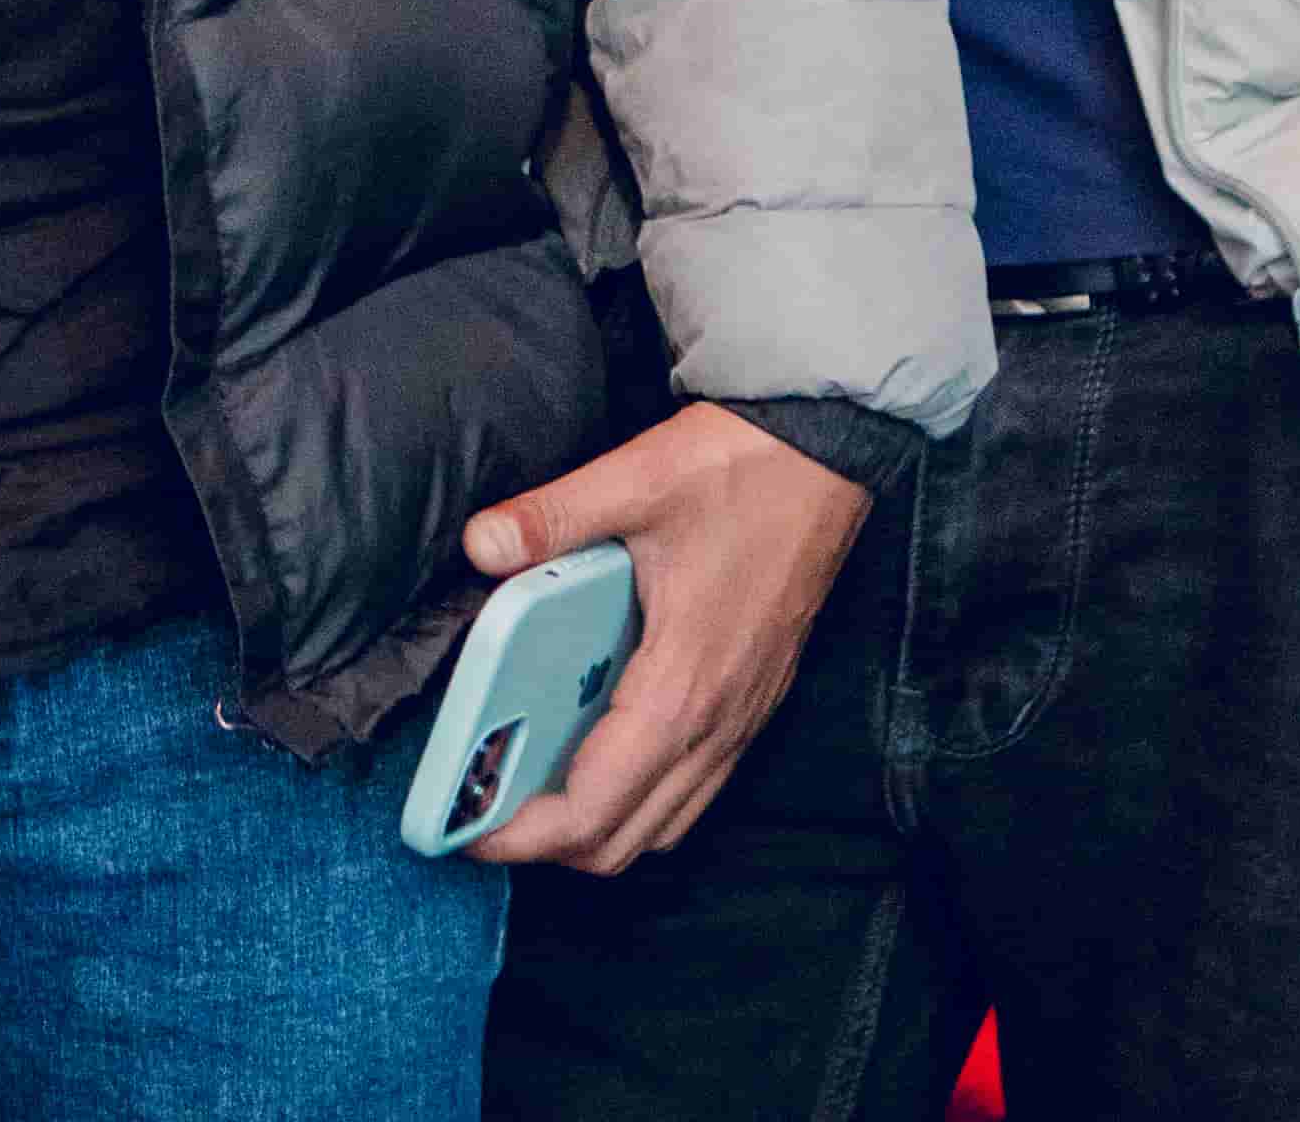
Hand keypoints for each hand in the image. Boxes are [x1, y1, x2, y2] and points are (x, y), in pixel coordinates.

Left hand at [456, 405, 868, 872]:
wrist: (830, 454)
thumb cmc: (744, 471)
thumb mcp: (635, 480)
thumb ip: (551, 518)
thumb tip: (481, 544)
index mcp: (682, 685)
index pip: (594, 807)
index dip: (523, 834)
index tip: (468, 831)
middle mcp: (718, 722)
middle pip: (625, 841)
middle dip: (549, 846)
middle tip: (486, 810)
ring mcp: (742, 719)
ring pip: (664, 824)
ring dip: (596, 828)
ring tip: (533, 790)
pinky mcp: (753, 702)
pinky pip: (692, 788)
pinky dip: (639, 798)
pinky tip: (599, 749)